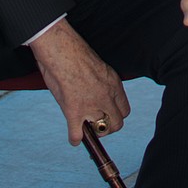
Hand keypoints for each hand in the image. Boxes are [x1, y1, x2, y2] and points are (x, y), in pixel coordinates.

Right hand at [30, 18, 130, 144]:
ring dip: (92, 132)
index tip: (106, 115)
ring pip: (101, 130)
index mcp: (114, 83)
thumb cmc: (75, 53)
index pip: (125, 109)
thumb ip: (99, 84)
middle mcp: (107, 96)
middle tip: (96, 125)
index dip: (115, 115)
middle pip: (117, 123)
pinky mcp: (74, 111)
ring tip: (84, 127)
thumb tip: (93, 94)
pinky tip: (74, 137)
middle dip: (107, 127)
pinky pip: (78, 135)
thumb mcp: (97, 68)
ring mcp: (92, 105)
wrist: (62, 49)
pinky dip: (75, 139)